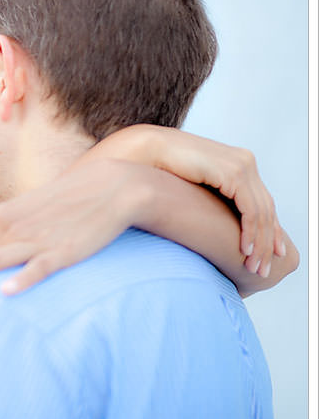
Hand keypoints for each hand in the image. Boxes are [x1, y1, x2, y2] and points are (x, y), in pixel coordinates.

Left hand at [0, 158, 147, 296]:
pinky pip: (36, 267)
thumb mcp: (27, 211)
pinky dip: (20, 279)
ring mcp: (35, 238)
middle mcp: (12, 226)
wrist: (106, 187)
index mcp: (2, 216)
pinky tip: (5, 293)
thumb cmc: (65, 202)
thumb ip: (6, 229)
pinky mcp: (61, 251)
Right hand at [90, 124, 285, 277]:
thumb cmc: (162, 170)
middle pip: (266, 208)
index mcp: (239, 163)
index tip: (271, 253)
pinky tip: (245, 249)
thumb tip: (212, 220)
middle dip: (268, 242)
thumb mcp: (194, 186)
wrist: (147, 150)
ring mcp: (242, 166)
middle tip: (264, 268)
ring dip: (260, 242)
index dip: (268, 229)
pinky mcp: (234, 173)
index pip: (262, 201)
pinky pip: (251, 209)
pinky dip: (251, 231)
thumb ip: (209, 197)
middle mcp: (246, 162)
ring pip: (262, 212)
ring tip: (254, 265)